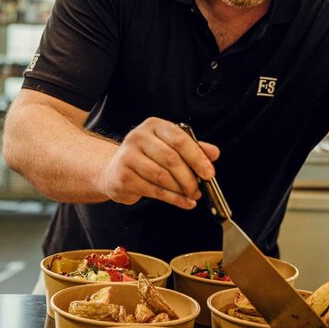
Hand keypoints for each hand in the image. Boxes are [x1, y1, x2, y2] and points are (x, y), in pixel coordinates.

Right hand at [97, 117, 219, 209]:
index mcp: (154, 126)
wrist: (114, 169)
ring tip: (191, 195)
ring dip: (181, 189)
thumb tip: (214, 154)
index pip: (179, 139)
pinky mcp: (123, 177)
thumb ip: (193, 148)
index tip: (209, 172)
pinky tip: (184, 202)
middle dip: (189, 177)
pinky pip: (154, 190)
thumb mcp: (169, 146)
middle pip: (171, 159)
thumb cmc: (146, 156)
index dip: (197, 158)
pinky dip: (173, 199)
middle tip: (199, 188)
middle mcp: (138, 137)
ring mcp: (128, 157)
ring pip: (162, 177)